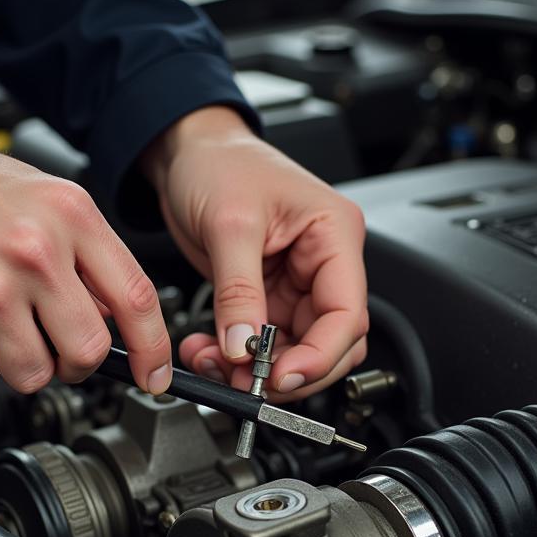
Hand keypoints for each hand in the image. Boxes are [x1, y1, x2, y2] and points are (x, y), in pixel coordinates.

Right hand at [0, 144, 171, 393]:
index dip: (152, 348)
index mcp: (70, 217)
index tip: (154, 374)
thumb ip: (88, 254)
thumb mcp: (46, 199)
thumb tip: (116, 318)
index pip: (136, 299)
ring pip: (34, 375)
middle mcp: (33, 255)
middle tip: (55, 344)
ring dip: (21, 363)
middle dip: (76, 361)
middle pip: (87, 351)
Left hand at [142, 107, 367, 400]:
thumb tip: (242, 347)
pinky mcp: (270, 295)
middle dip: (289, 369)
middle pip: (330, 342)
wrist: (189, 152)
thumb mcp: (230, 224)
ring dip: (258, 370)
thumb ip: (238, 291)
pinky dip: (237, 357)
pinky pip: (264, 342)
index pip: (347, 314)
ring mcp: (298, 283)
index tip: (281, 377)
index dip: (319, 355)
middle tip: (247, 384)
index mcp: (335, 235)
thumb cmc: (221, 163)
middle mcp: (324, 263)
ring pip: (296, 349)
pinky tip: (210, 353)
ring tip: (216, 365)